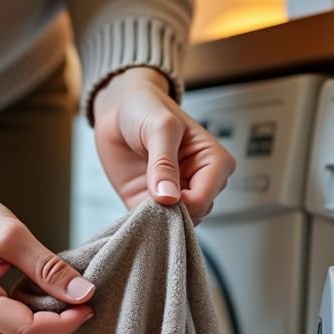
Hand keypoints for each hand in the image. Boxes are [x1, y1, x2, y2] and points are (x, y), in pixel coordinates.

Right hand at [0, 149, 94, 333]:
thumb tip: (82, 293)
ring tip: (58, 296)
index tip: (88, 304)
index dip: (64, 323)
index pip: (27, 331)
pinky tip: (38, 296)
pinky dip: (29, 322)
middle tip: (79, 302)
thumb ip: (48, 267)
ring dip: (44, 328)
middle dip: (57, 330)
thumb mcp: (11, 233)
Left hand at [92, 67, 235, 222]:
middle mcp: (200, 182)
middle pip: (194, 215)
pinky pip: (154, 225)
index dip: (180, 202)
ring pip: (176, 225)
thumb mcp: (160, 128)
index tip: (158, 193)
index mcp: (214, 162)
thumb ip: (164, 163)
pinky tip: (135, 208)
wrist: (118, 110)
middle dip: (169, 211)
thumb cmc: (147, 109)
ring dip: (156, 217)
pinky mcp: (153, 205)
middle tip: (148, 193)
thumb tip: (168, 198)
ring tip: (141, 195)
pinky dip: (144, 222)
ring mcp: (177, 196)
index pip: (204, 199)